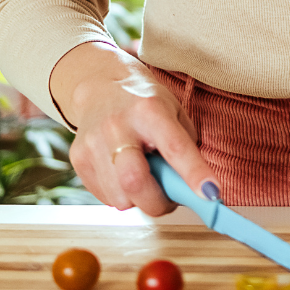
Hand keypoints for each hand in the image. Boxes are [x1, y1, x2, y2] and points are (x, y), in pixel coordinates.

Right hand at [50, 40, 217, 215]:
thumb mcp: (173, 113)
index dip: (194, 174)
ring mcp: (93, 143)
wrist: (100, 86)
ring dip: (139, 200)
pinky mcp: (78, 158)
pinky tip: (124, 174)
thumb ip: (185, 148)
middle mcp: (117, 125)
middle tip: (169, 200)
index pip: (175, 148)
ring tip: (145, 179)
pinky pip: (105, 197)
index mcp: (149, 110)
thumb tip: (197, 190)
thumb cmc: (144, 103)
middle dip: (158, 203)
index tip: (210, 194)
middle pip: (135, 181)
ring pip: (120, 197)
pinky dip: (122, 196)